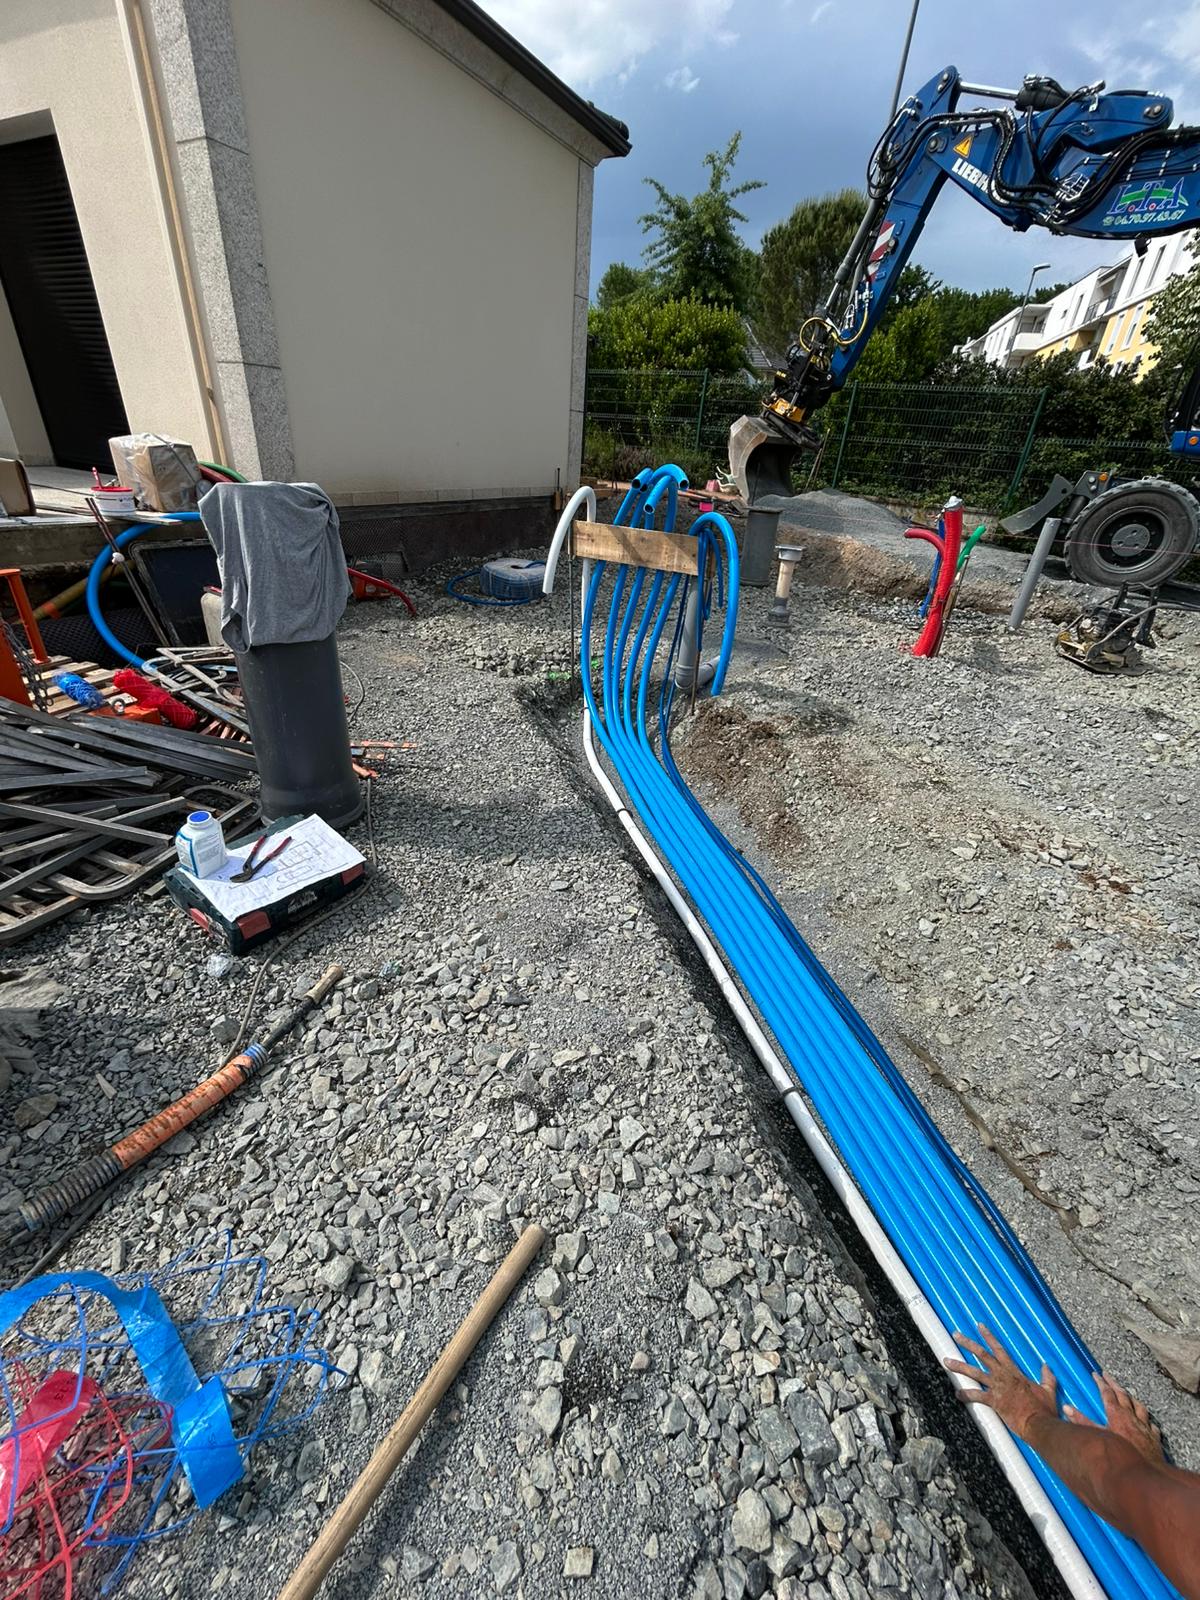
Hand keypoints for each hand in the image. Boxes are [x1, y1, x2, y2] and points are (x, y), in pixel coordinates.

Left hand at [943, 1324, 1059, 1442]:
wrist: (1039, 1424)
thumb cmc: (1044, 1409)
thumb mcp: (1048, 1390)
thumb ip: (1047, 1377)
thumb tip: (1046, 1366)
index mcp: (1014, 1372)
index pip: (999, 1349)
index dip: (989, 1336)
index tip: (979, 1326)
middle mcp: (1003, 1376)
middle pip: (982, 1355)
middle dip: (968, 1343)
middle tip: (955, 1335)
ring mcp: (997, 1388)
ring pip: (974, 1372)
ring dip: (959, 1366)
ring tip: (946, 1361)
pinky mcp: (994, 1401)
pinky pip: (976, 1396)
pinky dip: (966, 1395)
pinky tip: (957, 1394)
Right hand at [1066, 1372, 1165, 1465]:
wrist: (1143, 1473)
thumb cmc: (1121, 1454)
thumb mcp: (1098, 1436)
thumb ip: (1082, 1422)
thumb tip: (1067, 1409)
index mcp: (1117, 1414)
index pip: (1107, 1393)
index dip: (1101, 1382)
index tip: (1096, 1375)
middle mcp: (1132, 1416)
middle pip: (1123, 1395)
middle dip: (1114, 1384)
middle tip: (1107, 1376)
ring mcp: (1144, 1425)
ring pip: (1139, 1406)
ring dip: (1131, 1398)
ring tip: (1127, 1394)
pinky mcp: (1153, 1437)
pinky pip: (1150, 1423)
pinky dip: (1146, 1419)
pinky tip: (1146, 1421)